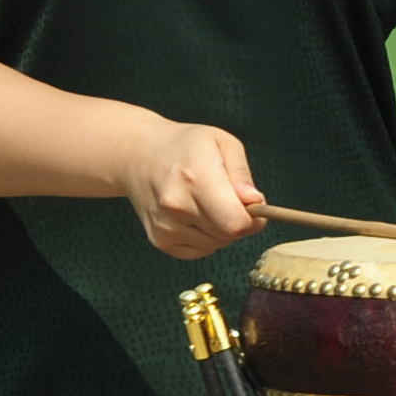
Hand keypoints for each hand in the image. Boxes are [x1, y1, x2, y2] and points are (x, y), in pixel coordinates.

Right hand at [120, 117, 264, 256]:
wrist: (139, 156)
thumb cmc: (186, 146)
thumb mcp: (222, 143)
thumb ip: (242, 174)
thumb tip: (256, 202)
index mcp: (195, 178)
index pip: (235, 222)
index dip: (253, 218)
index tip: (252, 204)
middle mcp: (176, 206)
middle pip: (228, 235)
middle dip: (238, 222)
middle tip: (228, 199)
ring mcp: (165, 226)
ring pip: (215, 245)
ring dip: (221, 230)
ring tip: (208, 203)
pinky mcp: (160, 240)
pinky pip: (199, 251)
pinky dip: (205, 238)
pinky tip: (196, 216)